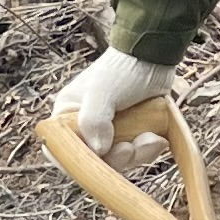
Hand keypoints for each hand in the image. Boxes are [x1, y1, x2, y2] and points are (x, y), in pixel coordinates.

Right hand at [56, 47, 175, 153]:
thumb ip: (94, 121)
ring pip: (118, 160)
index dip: (78, 161)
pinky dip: (147, 149)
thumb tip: (99, 151)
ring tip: (149, 136)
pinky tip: (156, 137)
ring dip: (137, 153)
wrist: (154, 58)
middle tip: (130, 148)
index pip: (62, 149)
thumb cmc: (122, 70)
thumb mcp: (102, 92)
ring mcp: (109, 131)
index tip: (100, 161)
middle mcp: (85, 126)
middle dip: (116, 158)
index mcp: (68, 115)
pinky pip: (136, 155)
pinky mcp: (131, 134)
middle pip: (94, 160)